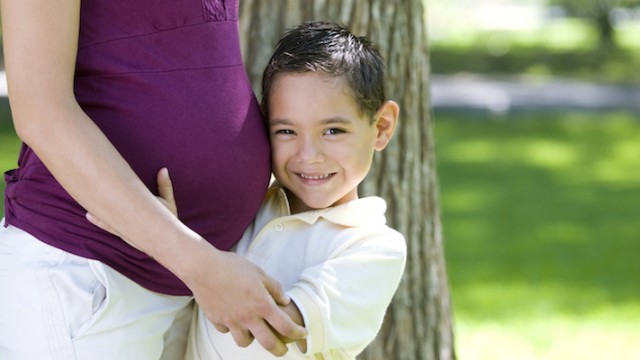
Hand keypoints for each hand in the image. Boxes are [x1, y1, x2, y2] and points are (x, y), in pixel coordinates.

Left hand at [86, 167, 176, 234]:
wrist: (168, 241)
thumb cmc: (168, 220)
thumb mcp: (168, 202)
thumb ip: (165, 186)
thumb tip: (163, 169)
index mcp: (142, 210)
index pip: (127, 198)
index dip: (114, 189)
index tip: (104, 179)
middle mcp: (132, 221)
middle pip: (114, 209)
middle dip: (102, 199)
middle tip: (88, 190)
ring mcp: (126, 229)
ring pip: (108, 220)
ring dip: (98, 212)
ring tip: (86, 206)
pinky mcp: (124, 234)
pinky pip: (109, 227)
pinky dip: (99, 221)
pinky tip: (90, 215)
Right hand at [185, 248, 306, 355]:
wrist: (203, 268)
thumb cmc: (232, 267)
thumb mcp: (259, 273)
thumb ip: (274, 287)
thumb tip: (285, 300)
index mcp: (262, 304)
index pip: (285, 326)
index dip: (297, 332)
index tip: (302, 333)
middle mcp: (248, 317)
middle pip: (268, 343)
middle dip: (279, 350)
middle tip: (283, 350)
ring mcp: (231, 321)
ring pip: (244, 342)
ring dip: (252, 339)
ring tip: (254, 333)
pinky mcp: (216, 320)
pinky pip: (226, 330)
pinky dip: (231, 328)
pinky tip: (232, 319)